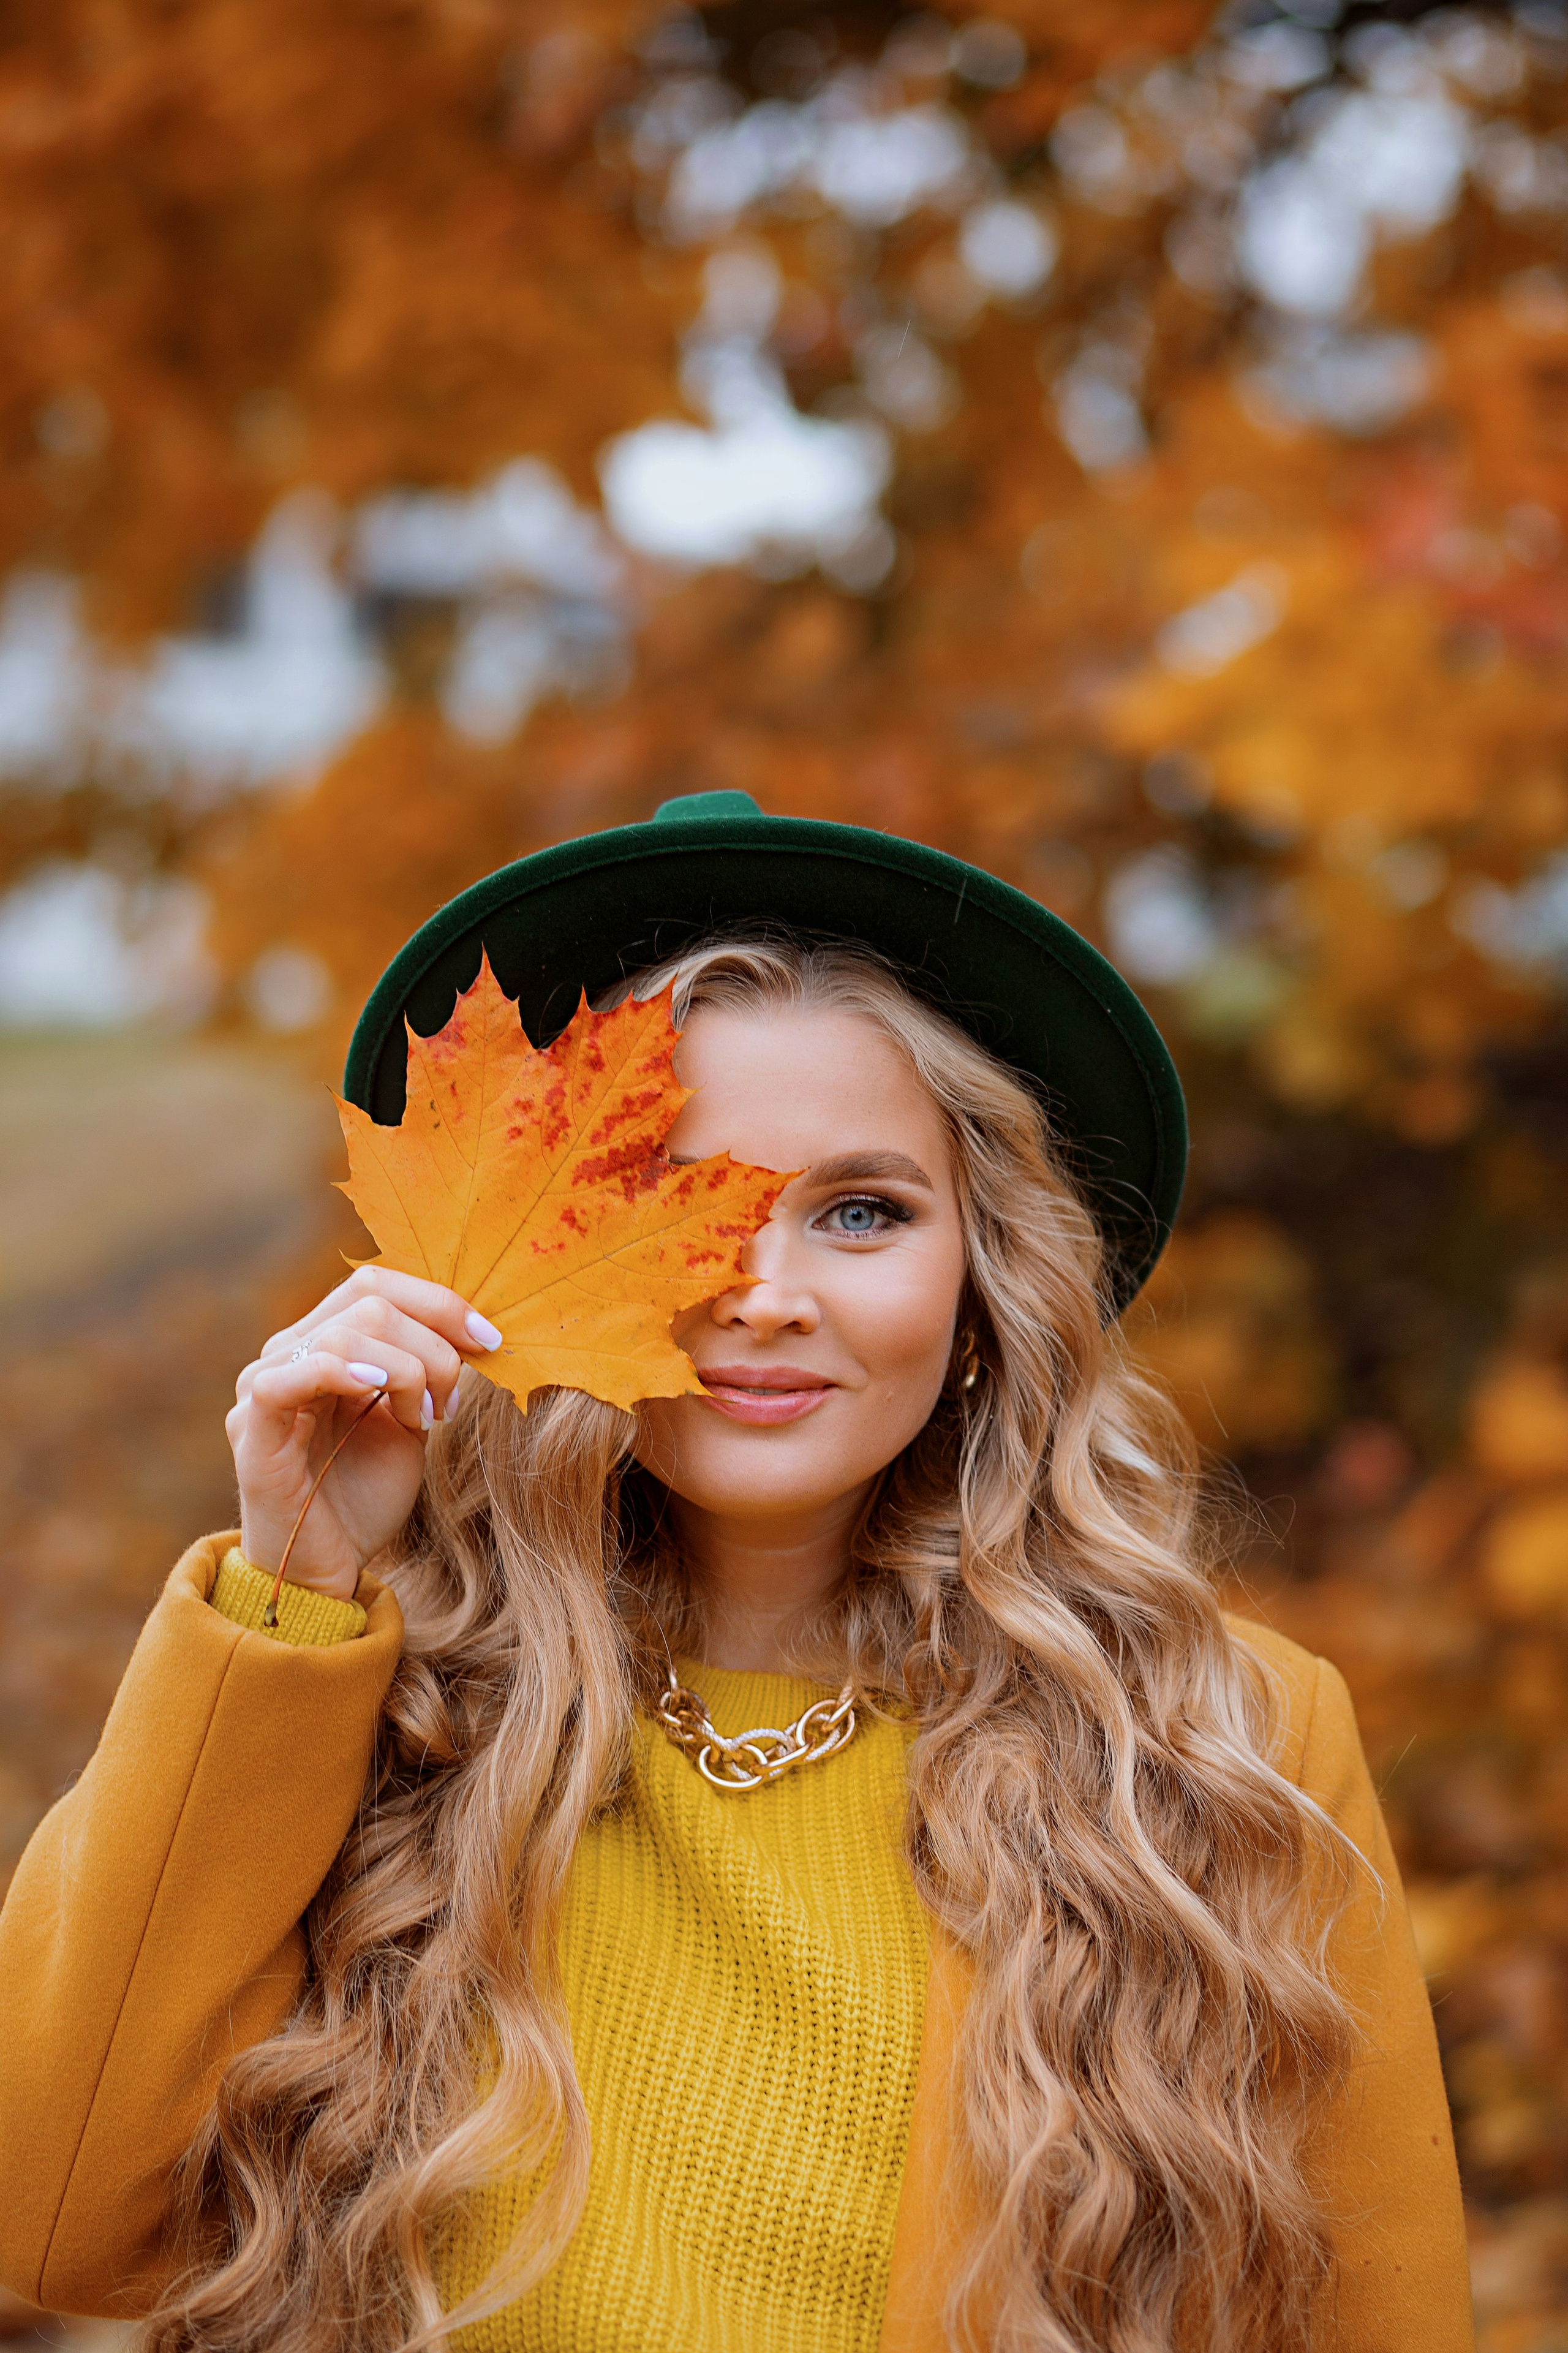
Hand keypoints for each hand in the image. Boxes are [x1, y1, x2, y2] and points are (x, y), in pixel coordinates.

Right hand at [227, 1268, 502, 1600]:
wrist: (326, 1570)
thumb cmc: (365, 1497)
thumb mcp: (409, 1421)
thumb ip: (424, 1371)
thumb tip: (469, 1326)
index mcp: (323, 1344)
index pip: (376, 1284)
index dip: (439, 1302)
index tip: (490, 1339)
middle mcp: (287, 1354)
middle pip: (368, 1300)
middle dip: (432, 1344)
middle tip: (452, 1401)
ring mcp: (262, 1386)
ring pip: (341, 1332)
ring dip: (405, 1370)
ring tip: (424, 1418)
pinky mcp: (248, 1428)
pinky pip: (285, 1377)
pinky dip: (341, 1371)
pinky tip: (377, 1390)